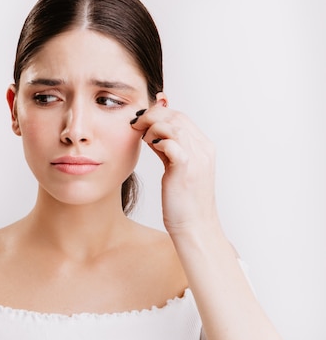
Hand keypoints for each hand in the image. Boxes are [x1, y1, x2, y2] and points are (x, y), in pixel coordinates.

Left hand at [130, 102, 220, 239]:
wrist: (195, 226)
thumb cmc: (184, 201)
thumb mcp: (176, 169)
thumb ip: (167, 149)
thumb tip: (150, 134)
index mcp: (204, 147)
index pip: (181, 116)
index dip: (158, 112)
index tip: (141, 119)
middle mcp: (203, 149)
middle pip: (176, 116)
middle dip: (152, 116)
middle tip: (135, 124)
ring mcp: (197, 158)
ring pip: (173, 125)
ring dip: (152, 128)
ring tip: (143, 139)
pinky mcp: (186, 169)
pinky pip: (171, 143)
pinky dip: (158, 141)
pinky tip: (150, 148)